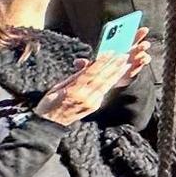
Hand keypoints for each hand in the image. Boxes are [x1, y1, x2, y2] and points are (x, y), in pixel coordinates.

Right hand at [36, 34, 150, 126]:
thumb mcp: (58, 87)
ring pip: (106, 85)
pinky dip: (111, 83)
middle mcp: (84, 97)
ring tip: (125, 64)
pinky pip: (104, 92)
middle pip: (102, 78)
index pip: (91, 73)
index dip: (102, 62)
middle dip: (113, 66)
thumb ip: (74, 77)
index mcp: (73, 90)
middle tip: (123, 56)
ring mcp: (91, 103)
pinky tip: (117, 76)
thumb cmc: (50, 103)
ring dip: (116, 74)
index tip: (110, 53)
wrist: (51, 124)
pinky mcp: (94, 107)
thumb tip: (86, 65)